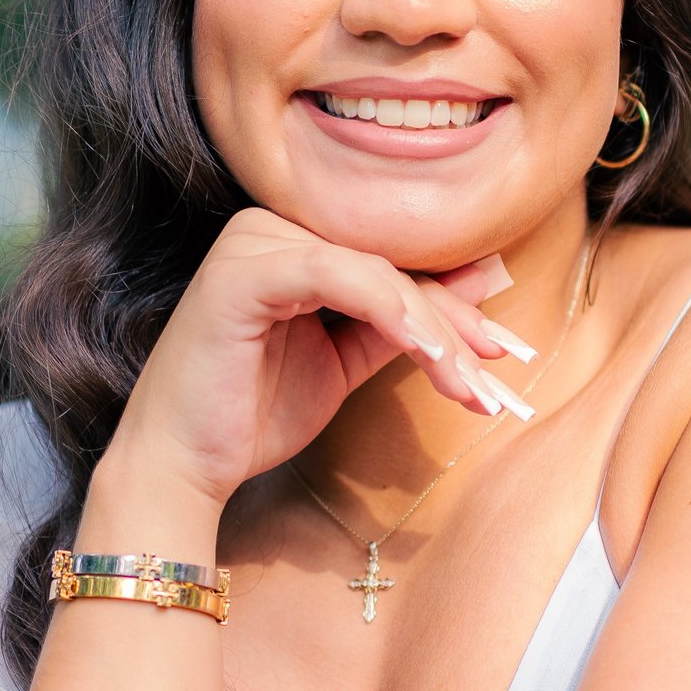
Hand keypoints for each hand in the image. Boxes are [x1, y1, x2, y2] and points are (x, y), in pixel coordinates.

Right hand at [104, 210, 523, 510]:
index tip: (509, 353)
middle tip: (507, 372)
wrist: (181, 465)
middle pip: (390, 266)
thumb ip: (405, 322)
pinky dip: (393, 313)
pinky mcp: (243, 270)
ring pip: (376, 273)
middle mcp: (269, 224)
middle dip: (458, 325)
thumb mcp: (346, 362)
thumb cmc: (253, 413)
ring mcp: (253, 241)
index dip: (457, 307)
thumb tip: (485, 277)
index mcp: (290, 237)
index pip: (391, 264)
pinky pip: (338, 277)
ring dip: (436, 333)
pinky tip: (431, 357)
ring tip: (473, 388)